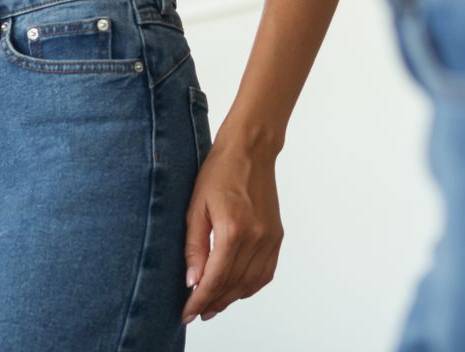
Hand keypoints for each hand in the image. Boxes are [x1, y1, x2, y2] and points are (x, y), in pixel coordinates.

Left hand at [181, 138, 282, 324]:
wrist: (251, 150)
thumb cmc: (219, 172)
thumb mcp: (196, 207)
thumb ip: (194, 247)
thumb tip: (192, 281)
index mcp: (233, 230)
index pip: (215, 278)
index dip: (199, 300)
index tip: (187, 313)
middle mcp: (256, 238)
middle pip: (233, 285)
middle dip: (213, 303)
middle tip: (196, 312)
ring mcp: (270, 238)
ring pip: (250, 284)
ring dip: (231, 298)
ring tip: (213, 305)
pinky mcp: (277, 236)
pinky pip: (265, 273)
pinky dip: (250, 287)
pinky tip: (235, 289)